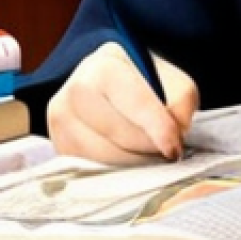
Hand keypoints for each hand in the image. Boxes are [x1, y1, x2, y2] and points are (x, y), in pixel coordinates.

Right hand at [47, 43, 199, 163]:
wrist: (105, 83)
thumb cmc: (142, 81)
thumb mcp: (170, 80)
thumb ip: (181, 103)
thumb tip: (177, 135)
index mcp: (103, 67)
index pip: (136, 103)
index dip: (160, 130)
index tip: (175, 148)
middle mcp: (74, 93)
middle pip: (120, 137)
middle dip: (150, 149)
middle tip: (168, 151)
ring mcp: (60, 123)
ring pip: (106, 160)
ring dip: (135, 165)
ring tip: (150, 155)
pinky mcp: (60, 148)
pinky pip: (93, 171)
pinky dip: (117, 172)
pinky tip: (130, 160)